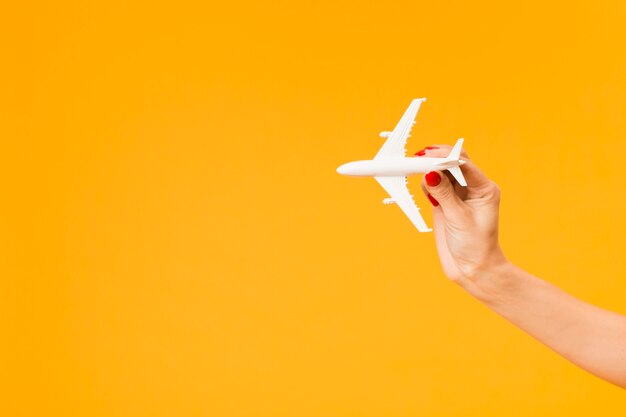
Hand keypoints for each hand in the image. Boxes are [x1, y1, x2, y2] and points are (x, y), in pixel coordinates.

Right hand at [418, 145, 507, 285]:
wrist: (471, 268)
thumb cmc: (475, 246)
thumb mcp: (458, 218)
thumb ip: (443, 194)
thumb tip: (429, 173)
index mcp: (484, 189)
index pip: (464, 165)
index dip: (446, 157)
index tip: (429, 155)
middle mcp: (472, 188)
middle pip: (453, 164)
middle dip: (436, 159)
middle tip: (417, 158)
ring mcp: (457, 195)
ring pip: (441, 173)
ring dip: (428, 170)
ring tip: (415, 170)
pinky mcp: (444, 203)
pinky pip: (433, 186)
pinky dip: (425, 183)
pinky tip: (422, 187)